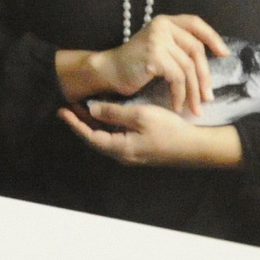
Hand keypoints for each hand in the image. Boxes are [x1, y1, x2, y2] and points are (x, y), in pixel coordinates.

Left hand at [60, 100, 243, 169]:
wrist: (197, 147)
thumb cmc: (170, 130)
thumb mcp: (140, 116)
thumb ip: (114, 113)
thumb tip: (91, 110)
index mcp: (119, 148)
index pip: (88, 136)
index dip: (74, 122)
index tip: (61, 110)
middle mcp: (123, 154)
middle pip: (95, 138)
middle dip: (81, 121)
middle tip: (70, 105)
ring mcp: (132, 154)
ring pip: (105, 138)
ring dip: (94, 123)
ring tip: (84, 107)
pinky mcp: (140, 150)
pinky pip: (117, 138)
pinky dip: (108, 126)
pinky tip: (107, 114)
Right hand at [64, 14, 228, 115]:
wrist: (109, 71)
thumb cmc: (135, 64)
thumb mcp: (159, 47)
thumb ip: (178, 46)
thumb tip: (210, 61)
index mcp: (164, 22)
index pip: (195, 23)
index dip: (212, 38)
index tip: (224, 55)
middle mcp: (162, 26)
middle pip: (196, 50)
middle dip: (205, 76)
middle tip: (208, 97)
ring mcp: (158, 40)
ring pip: (188, 68)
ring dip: (194, 91)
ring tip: (195, 108)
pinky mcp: (154, 57)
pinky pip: (177, 78)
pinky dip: (180, 94)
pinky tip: (178, 105)